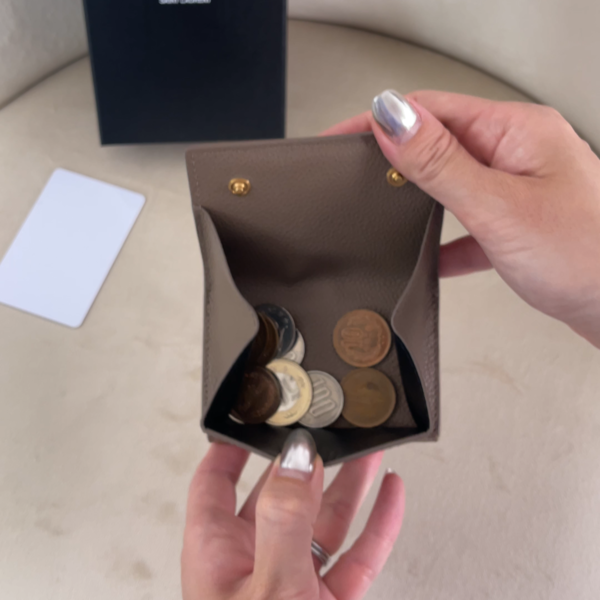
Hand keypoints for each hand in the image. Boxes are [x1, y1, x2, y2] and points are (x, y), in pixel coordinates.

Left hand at [181, 430, 404, 599]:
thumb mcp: (270, 591)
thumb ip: (282, 520)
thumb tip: (294, 459)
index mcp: (218, 554)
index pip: (214, 485)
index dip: (230, 447)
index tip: (252, 415)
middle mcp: (254, 563)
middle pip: (280, 494)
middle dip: (306, 459)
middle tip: (324, 426)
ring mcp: (295, 582)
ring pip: (324, 519)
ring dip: (348, 482)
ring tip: (365, 447)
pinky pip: (358, 553)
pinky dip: (378, 522)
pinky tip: (389, 494)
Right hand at [323, 90, 599, 347]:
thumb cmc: (587, 257)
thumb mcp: (498, 207)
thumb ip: (441, 164)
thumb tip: (393, 121)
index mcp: (516, 131)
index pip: (431, 110)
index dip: (380, 121)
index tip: (341, 138)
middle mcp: (519, 153)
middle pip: (440, 142)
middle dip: (396, 158)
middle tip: (355, 176)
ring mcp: (519, 188)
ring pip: (452, 183)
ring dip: (420, 197)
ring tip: (386, 209)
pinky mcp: (519, 224)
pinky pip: (469, 223)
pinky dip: (446, 239)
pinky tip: (431, 258)